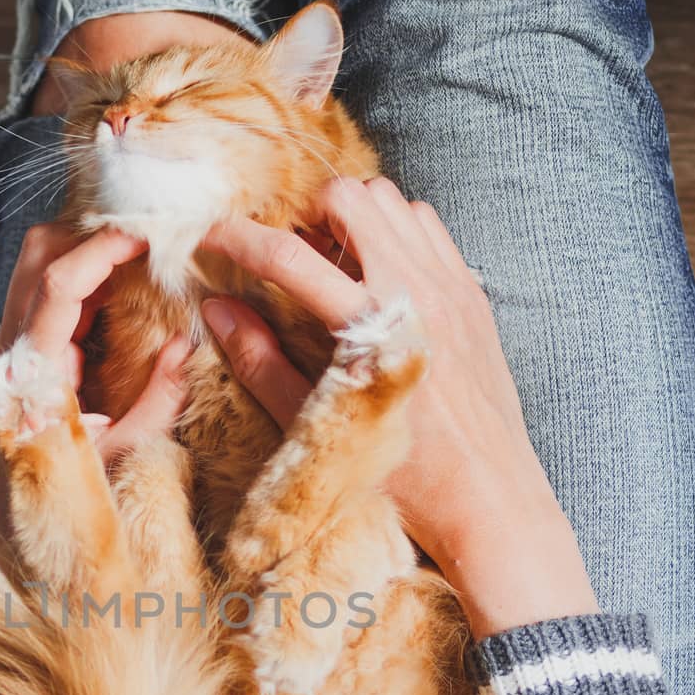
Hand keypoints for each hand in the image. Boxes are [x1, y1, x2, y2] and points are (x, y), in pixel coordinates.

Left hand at [0, 223, 189, 537]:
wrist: (26, 529)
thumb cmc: (73, 498)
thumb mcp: (127, 454)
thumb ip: (161, 399)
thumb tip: (187, 341)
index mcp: (32, 373)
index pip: (59, 285)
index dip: (102, 250)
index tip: (146, 235)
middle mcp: (13, 352)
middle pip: (38, 257)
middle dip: (90, 235)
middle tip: (146, 235)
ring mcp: (15, 349)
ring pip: (39, 265)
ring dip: (85, 250)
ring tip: (139, 254)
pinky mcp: (26, 352)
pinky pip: (50, 291)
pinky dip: (85, 275)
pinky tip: (126, 283)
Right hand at [201, 178, 598, 637]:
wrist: (486, 496)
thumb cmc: (401, 476)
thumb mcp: (316, 426)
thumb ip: (261, 362)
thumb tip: (218, 310)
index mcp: (370, 325)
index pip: (288, 256)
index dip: (237, 239)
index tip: (208, 238)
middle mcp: (416, 289)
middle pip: (348, 199)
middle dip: (306, 215)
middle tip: (291, 258)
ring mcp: (451, 285)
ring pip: (394, 202)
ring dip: (354, 219)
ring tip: (335, 266)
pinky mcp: (473, 295)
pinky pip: (430, 229)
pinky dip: (397, 234)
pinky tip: (380, 279)